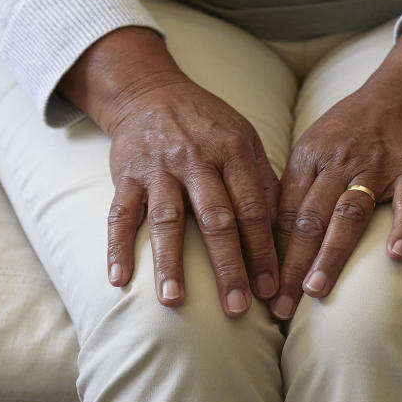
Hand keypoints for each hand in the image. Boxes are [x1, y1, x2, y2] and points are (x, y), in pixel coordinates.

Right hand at [58, 27, 280, 316]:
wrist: (149, 92)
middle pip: (215, 219)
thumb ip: (263, 180)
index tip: (270, 290)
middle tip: (236, 309)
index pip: (252, 208)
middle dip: (227, 267)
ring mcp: (157, 169)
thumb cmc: (205, 122)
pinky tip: (119, 279)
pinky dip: (116, 247)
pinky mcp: (126, 175)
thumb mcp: (243, 137)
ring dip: (169, 262)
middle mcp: (194, 159)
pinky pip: (119, 214)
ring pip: (166, 220)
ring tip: (173, 301)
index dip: (263, 251)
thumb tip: (285, 230)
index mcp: (231, 151)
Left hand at [269, 15, 401, 318]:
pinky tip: (395, 256)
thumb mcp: (312, 147)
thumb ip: (293, 186)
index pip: (282, 214)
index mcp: (307, 160)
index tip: (259, 289)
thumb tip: (266, 233)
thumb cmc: (351, 127)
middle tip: (280, 306)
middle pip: (308, 220)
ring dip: (331, 254)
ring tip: (316, 290)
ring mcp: (375, 167)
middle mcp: (337, 165)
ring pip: (348, 214)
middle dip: (291, 266)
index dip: (269, 253)